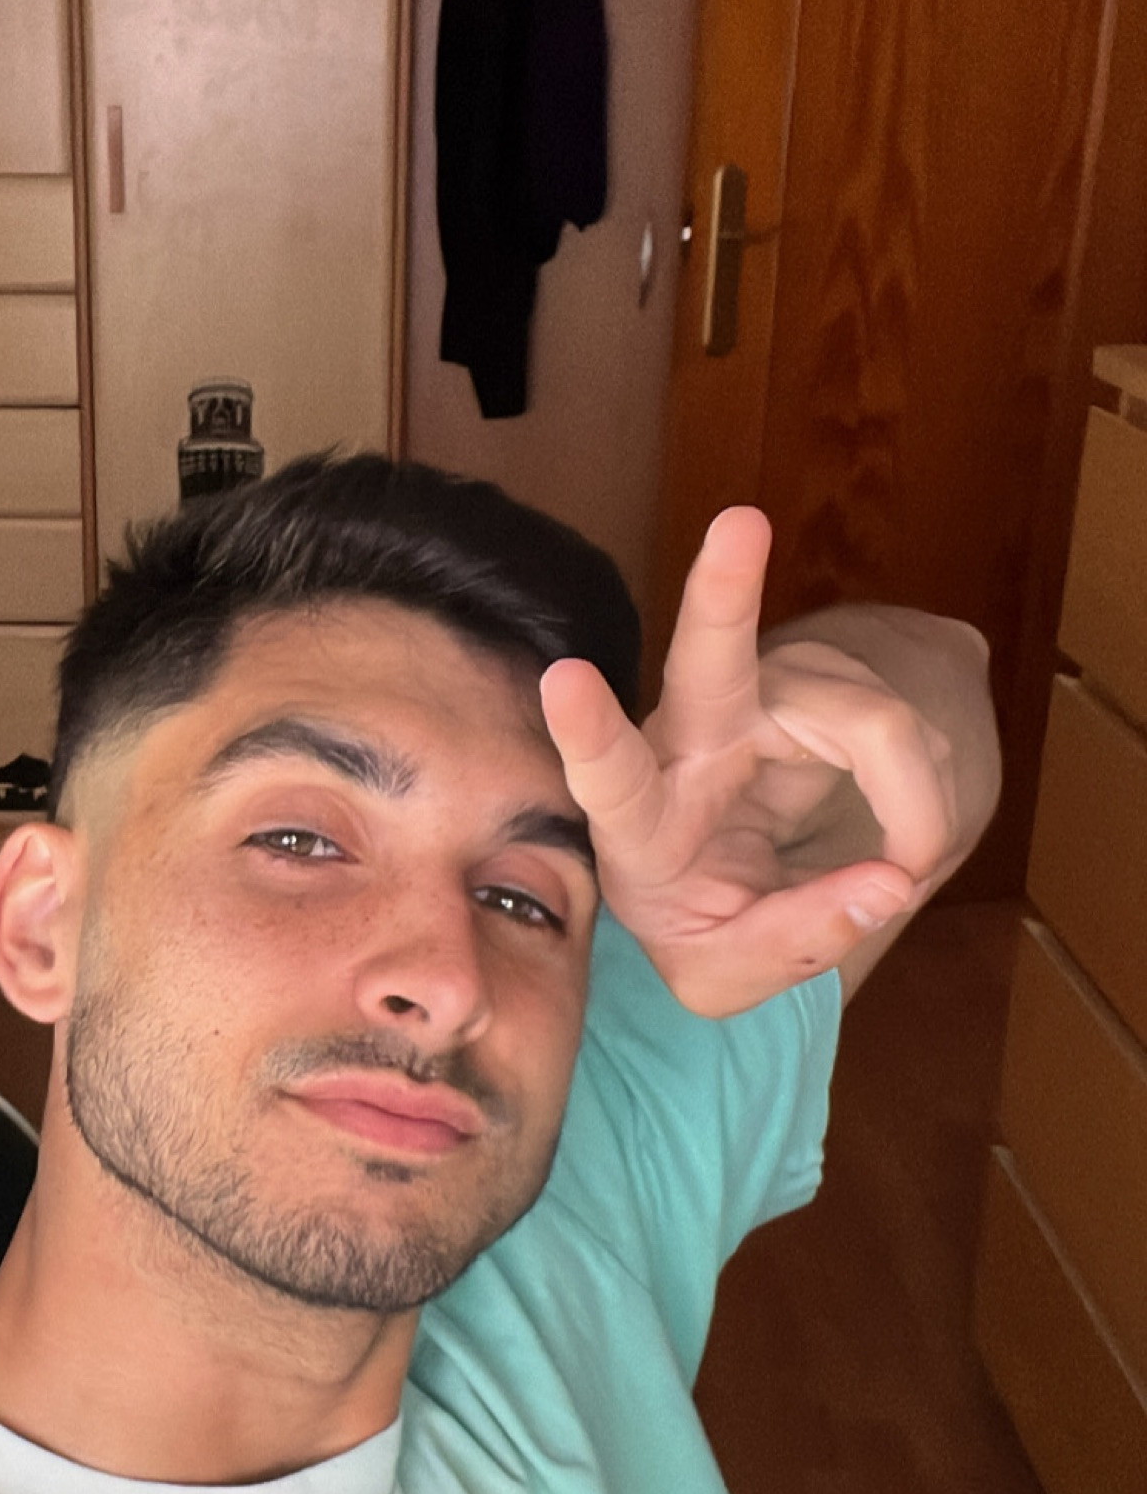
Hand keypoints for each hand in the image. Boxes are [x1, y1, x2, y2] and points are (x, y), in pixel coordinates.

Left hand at [539, 508, 964, 1015]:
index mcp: (640, 821)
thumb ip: (793, 942)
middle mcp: (692, 739)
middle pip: (712, 659)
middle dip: (724, 591)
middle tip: (739, 524)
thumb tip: (889, 882)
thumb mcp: (724, 970)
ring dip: (919, 809)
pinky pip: (912, 729)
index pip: (611, 778)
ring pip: (875, 725)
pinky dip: (929, 799)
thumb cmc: (705, 919)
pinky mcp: (831, 682)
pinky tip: (907, 830)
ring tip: (910, 867)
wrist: (743, 870)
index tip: (564, 677)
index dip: (589, 731)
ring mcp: (767, 694)